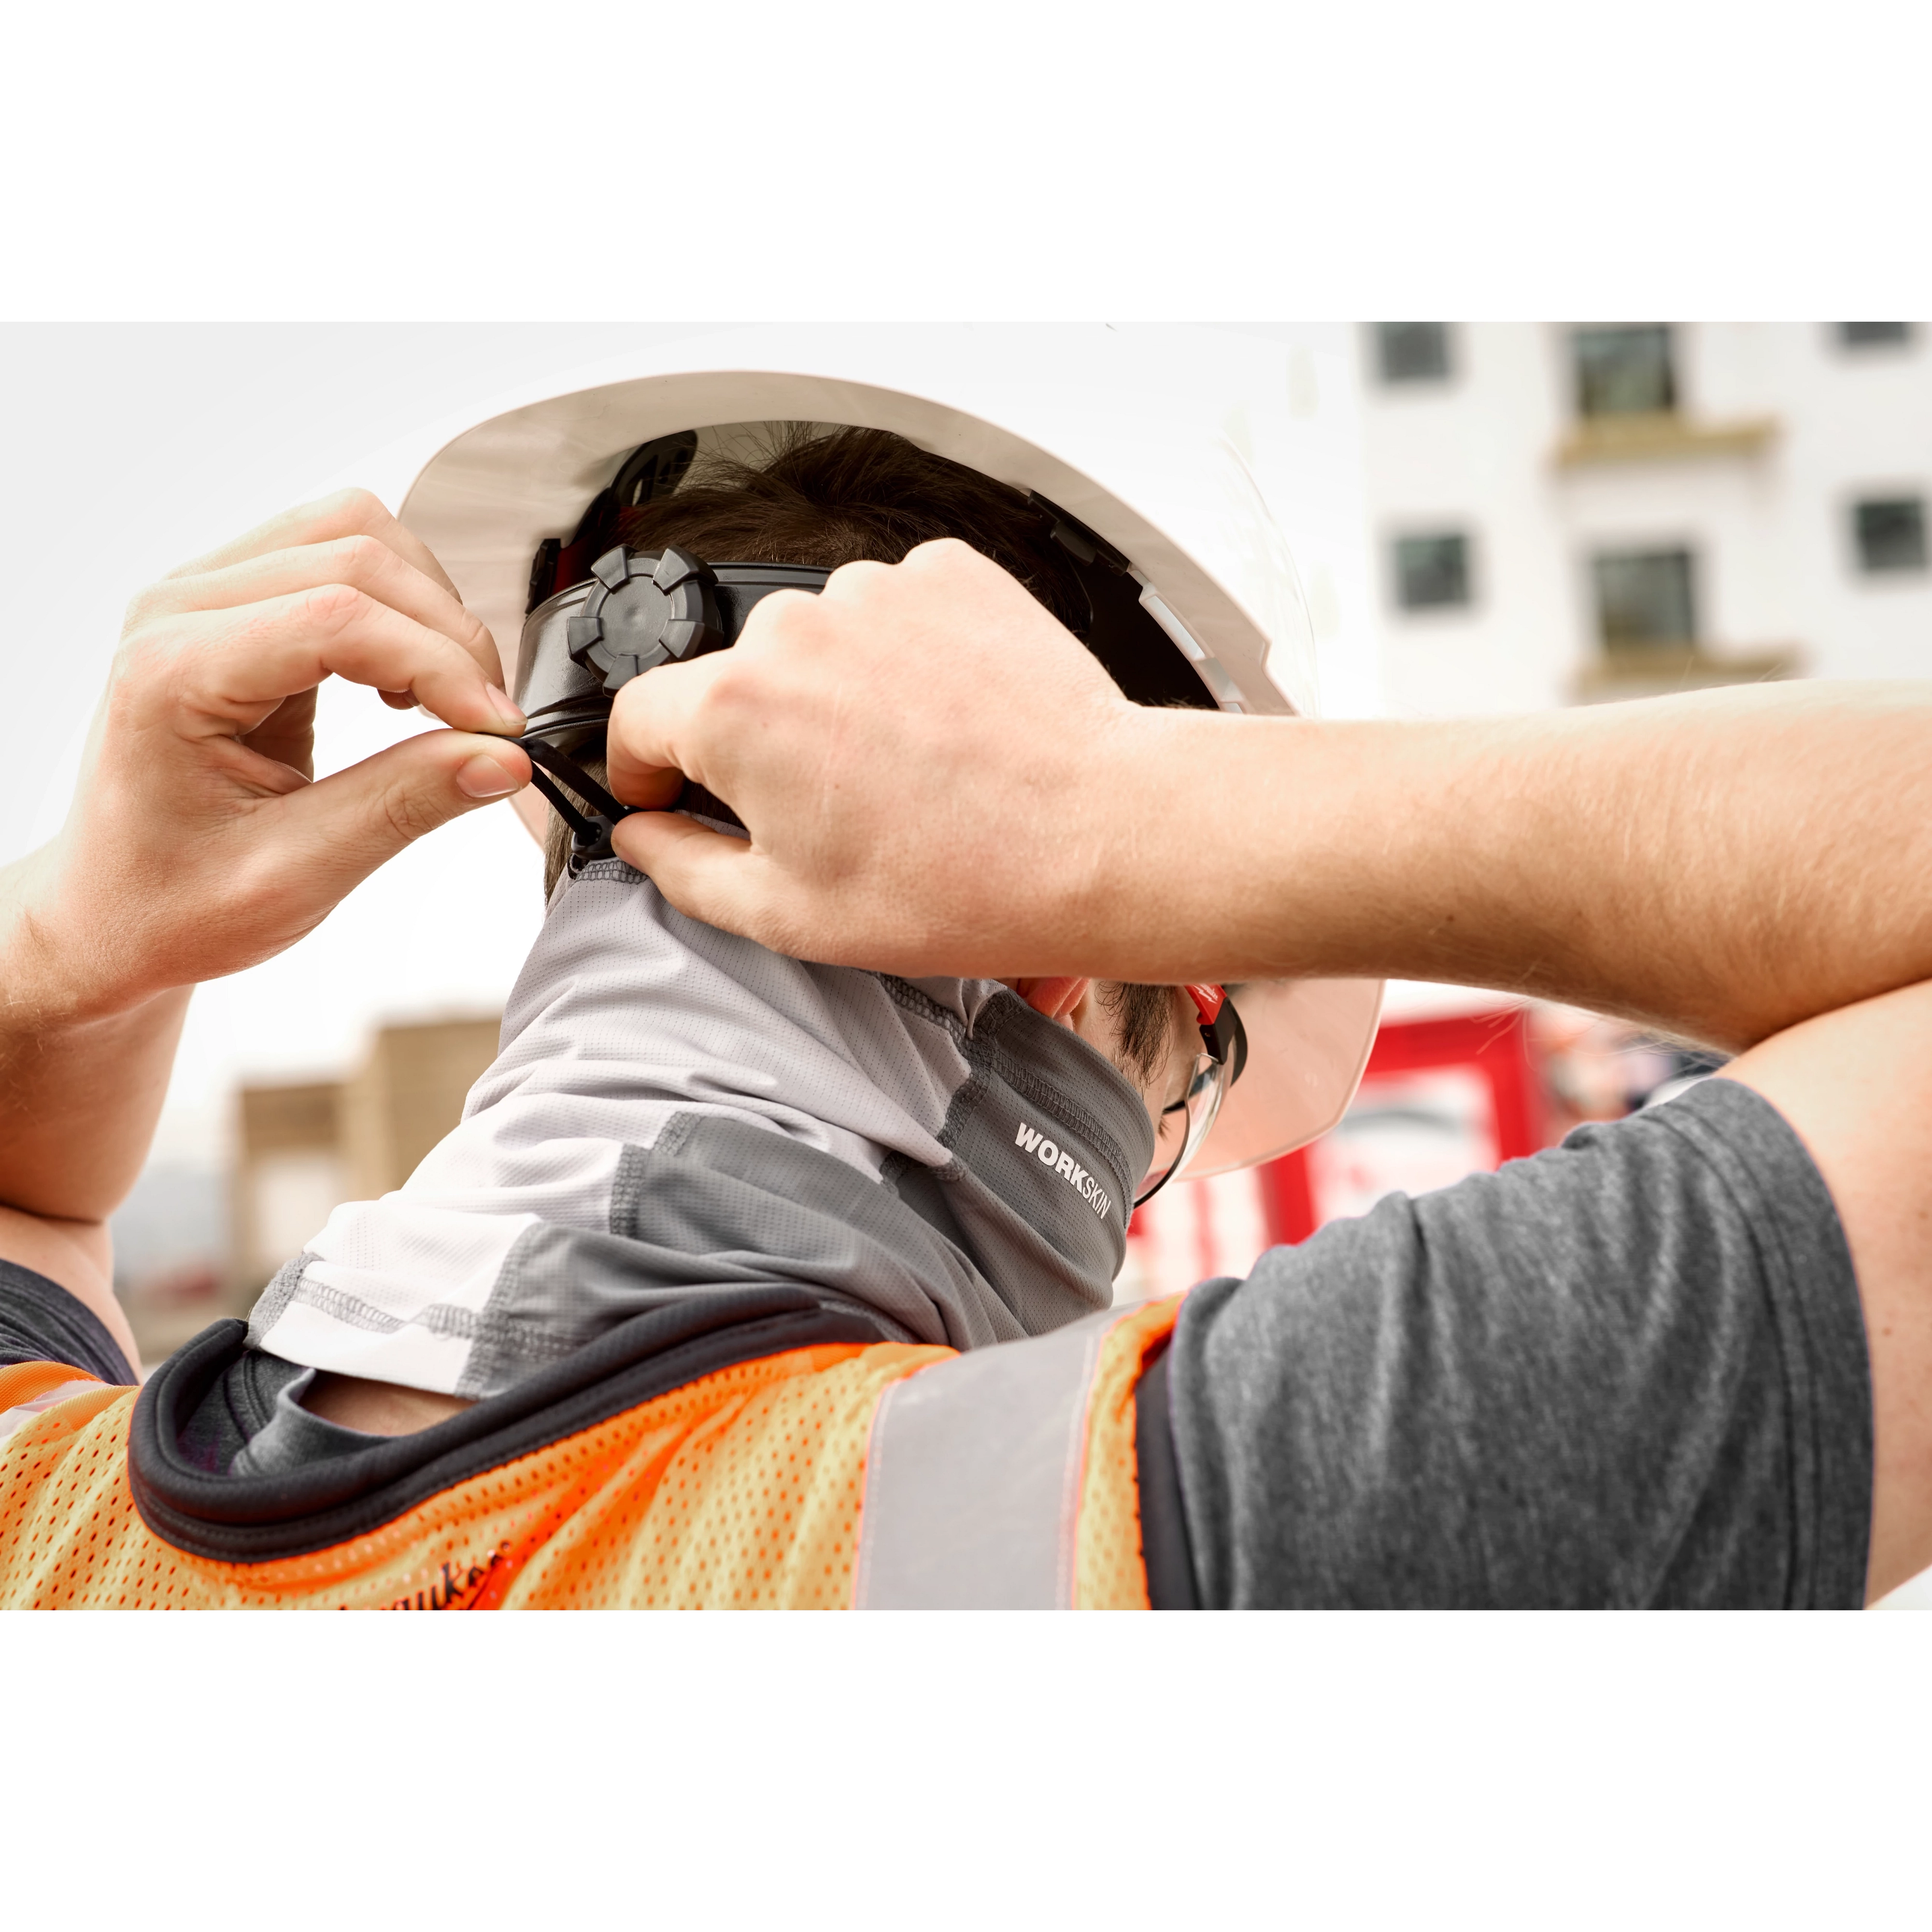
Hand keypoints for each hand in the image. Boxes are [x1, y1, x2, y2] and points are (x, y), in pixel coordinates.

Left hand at [5, 489, 530, 1018]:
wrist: (110, 913)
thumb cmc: (173, 902)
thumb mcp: (297, 874)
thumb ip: (405, 804)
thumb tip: (503, 758)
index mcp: (172, 672)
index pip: (339, 618)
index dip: (441, 666)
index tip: (500, 731)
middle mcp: (177, 611)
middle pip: (355, 555)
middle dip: (447, 636)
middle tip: (488, 726)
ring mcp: (201, 598)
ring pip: (353, 534)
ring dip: (426, 609)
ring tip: (446, 699)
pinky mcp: (234, 605)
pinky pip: (336, 557)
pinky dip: (398, 607)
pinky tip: (404, 681)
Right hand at [607, 539, 1161, 973]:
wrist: (1102, 835)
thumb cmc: (960, 882)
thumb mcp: (788, 915)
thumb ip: (684, 869)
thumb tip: (642, 838)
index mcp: (733, 708)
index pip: (635, 716)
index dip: (647, 770)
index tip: (674, 798)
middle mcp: (792, 628)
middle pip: (734, 681)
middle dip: (763, 744)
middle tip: (831, 813)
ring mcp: (875, 590)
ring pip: (818, 645)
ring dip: (838, 697)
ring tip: (907, 771)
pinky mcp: (948, 575)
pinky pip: (894, 613)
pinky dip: (906, 659)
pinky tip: (947, 725)